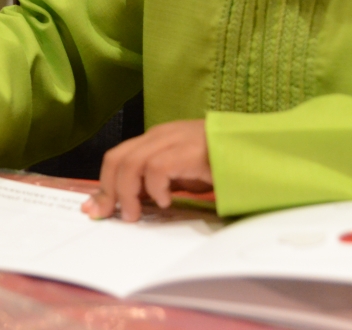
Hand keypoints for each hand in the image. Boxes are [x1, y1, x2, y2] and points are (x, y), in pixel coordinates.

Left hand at [83, 120, 212, 221]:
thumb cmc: (221, 164)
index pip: (118, 157)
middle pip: (117, 158)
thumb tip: (131, 203)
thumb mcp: (182, 176)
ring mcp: (175, 140)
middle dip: (108, 190)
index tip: (94, 209)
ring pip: (131, 163)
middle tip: (110, 215)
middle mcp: (161, 135)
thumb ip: (156, 183)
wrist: (256, 150)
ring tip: (136, 214)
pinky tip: (167, 201)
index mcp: (157, 139)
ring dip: (128, 193)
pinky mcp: (189, 150)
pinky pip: (158, 168)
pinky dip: (155, 188)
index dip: (104, 184)